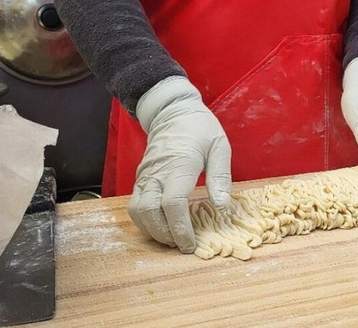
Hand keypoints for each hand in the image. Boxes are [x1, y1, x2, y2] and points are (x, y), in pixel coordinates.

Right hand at [128, 76, 231, 252]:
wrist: (172, 111)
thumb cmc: (200, 128)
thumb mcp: (219, 146)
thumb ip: (221, 176)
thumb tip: (222, 206)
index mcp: (180, 164)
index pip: (173, 203)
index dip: (180, 228)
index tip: (191, 244)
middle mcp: (157, 172)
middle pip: (150, 212)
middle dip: (165, 234)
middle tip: (182, 245)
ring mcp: (145, 175)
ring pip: (137, 211)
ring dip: (152, 230)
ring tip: (172, 239)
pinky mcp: (139, 178)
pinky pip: (135, 205)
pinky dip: (145, 221)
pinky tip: (161, 226)